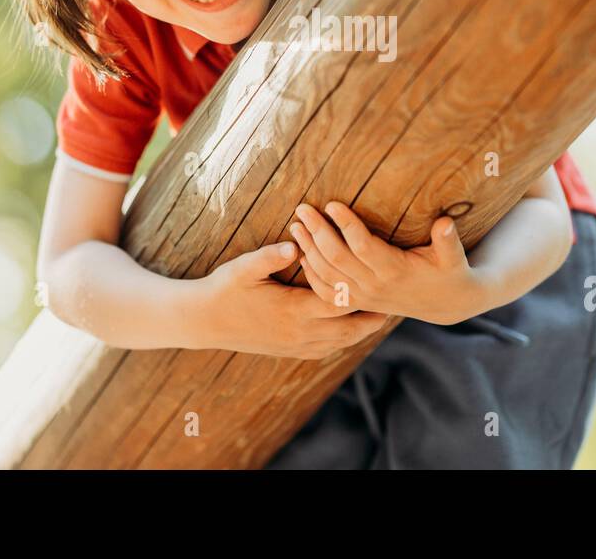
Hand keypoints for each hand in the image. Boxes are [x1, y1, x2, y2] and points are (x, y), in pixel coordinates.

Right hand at [196, 241, 391, 359]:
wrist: (202, 322)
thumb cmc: (223, 289)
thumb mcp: (243, 268)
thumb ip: (270, 256)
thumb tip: (294, 245)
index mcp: (293, 310)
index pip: (339, 304)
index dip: (362, 295)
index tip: (381, 283)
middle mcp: (299, 333)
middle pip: (348, 331)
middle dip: (370, 320)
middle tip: (393, 307)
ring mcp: (294, 346)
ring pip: (338, 344)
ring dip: (359, 332)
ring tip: (377, 319)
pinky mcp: (287, 351)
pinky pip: (324, 351)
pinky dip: (342, 342)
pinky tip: (348, 332)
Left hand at [289, 201, 480, 325]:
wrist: (444, 302)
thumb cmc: (449, 270)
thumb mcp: (453, 256)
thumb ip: (448, 241)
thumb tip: (446, 223)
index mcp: (396, 270)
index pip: (363, 246)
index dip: (346, 225)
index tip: (332, 203)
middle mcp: (375, 286)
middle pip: (337, 258)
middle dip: (318, 232)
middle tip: (302, 208)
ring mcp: (364, 297)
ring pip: (327, 275)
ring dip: (309, 249)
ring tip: (295, 225)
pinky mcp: (358, 302)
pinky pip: (327, 292)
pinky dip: (312, 275)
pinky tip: (302, 254)